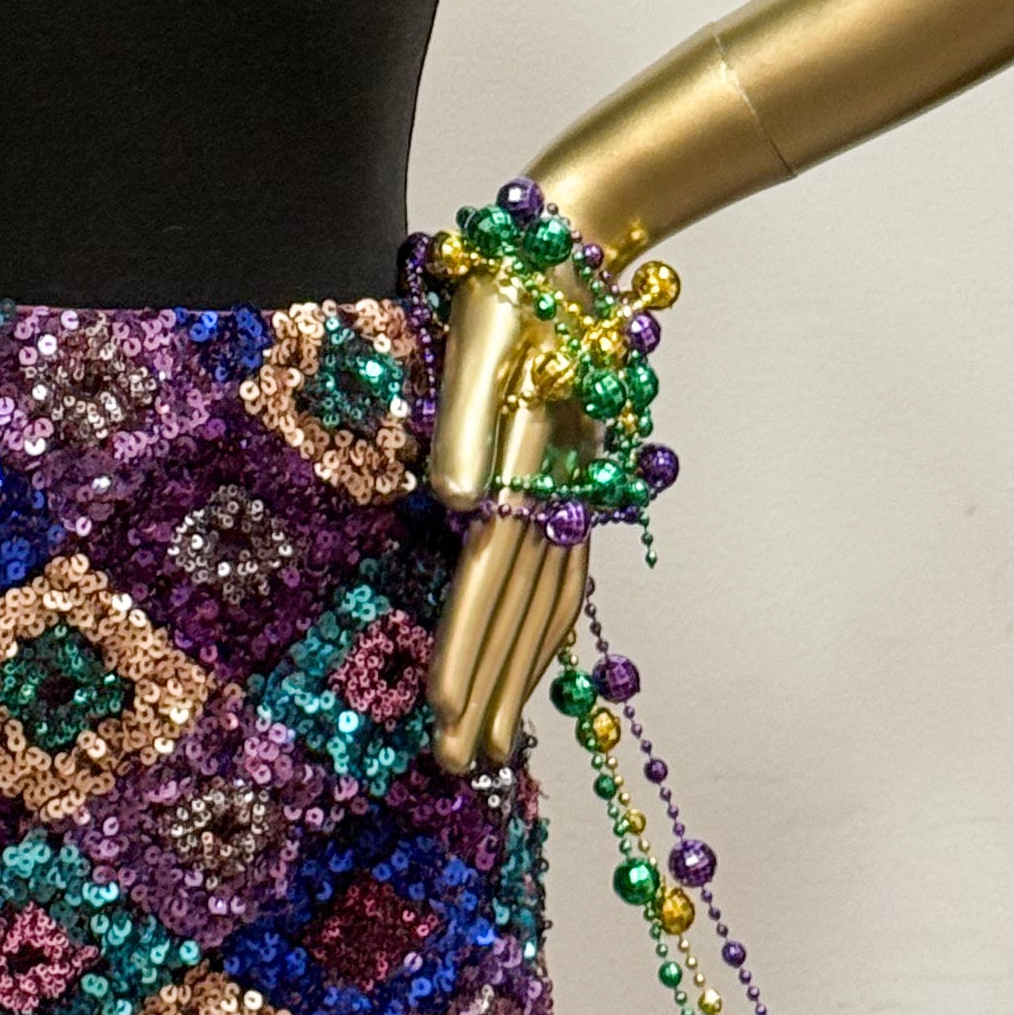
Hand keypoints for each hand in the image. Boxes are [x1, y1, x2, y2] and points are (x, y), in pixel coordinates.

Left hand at [423, 264, 592, 772]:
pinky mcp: (575, 483)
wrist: (575, 245)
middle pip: (521, 606)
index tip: (439, 716)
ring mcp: (574, 492)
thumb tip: (452, 504)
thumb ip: (466, 422)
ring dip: (518, 677)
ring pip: (548, 603)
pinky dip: (546, 630)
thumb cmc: (510, 288)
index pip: (489, 574)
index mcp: (528, 463)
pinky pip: (563, 575)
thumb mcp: (477, 335)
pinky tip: (530, 666)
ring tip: (493, 750)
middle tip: (458, 769)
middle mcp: (558, 490)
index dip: (467, 648)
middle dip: (489, 691)